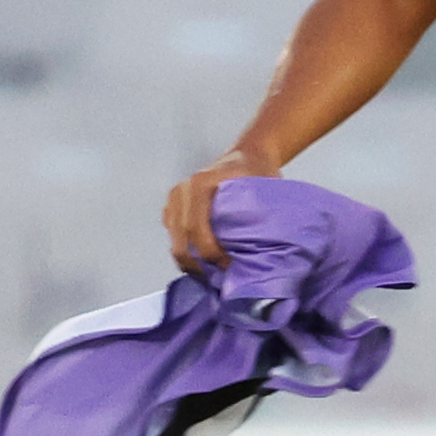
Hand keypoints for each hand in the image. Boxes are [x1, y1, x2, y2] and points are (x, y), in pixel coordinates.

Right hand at [162, 147, 275, 275]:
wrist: (247, 155)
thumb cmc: (258, 172)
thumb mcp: (262, 188)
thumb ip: (256, 213)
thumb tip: (260, 252)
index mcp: (200, 184)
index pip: (196, 227)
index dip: (210, 252)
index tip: (228, 267)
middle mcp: (181, 191)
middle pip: (180, 238)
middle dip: (198, 264)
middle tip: (220, 280)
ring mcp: (174, 200)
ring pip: (175, 241)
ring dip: (191, 261)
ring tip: (213, 276)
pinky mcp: (173, 209)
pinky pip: (175, 236)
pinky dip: (188, 252)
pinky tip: (205, 264)